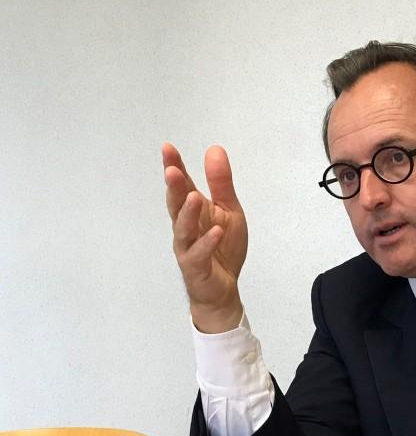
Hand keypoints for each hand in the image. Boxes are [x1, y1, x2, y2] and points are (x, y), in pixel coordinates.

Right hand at [163, 143, 247, 331]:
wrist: (224, 287)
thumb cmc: (222, 247)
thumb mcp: (228, 210)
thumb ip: (221, 183)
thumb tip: (215, 149)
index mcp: (193, 210)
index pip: (182, 186)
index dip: (174, 167)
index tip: (167, 148)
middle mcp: (185, 227)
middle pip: (176, 204)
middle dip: (174, 188)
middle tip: (172, 170)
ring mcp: (188, 248)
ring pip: (183, 229)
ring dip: (186, 214)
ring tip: (192, 197)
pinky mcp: (196, 268)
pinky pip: (200, 254)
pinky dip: (207, 242)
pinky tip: (215, 231)